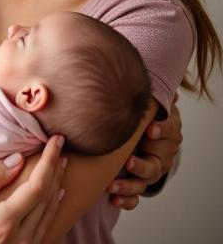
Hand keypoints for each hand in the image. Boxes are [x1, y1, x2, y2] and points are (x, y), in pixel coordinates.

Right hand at [0, 135, 66, 243]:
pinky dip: (52, 207)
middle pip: (48, 198)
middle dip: (56, 168)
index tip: (56, 140)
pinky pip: (45, 227)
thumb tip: (16, 160)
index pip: (37, 186)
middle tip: (60, 145)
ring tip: (60, 165)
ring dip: (56, 184)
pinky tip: (54, 197)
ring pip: (50, 213)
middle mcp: (21, 239)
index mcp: (5, 223)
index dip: (49, 160)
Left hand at [108, 94, 181, 209]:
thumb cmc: (144, 115)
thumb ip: (151, 93)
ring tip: (112, 185)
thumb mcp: (150, 102)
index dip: (162, 130)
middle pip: (157, 162)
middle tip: (129, 162)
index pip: (169, 131)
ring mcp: (149, 170)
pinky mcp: (138, 183)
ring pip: (144, 182)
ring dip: (129, 185)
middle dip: (143, 164)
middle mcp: (160, 154)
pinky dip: (126, 199)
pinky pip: (135, 197)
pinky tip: (113, 198)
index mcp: (165, 132)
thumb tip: (164, 82)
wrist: (145, 133)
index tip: (150, 129)